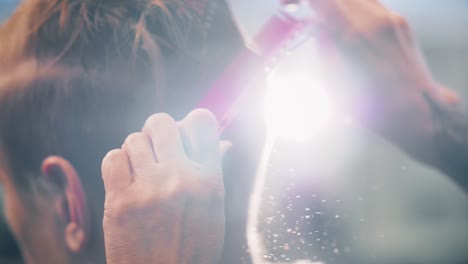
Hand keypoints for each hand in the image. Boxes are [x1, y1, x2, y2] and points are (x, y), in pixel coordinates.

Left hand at [101, 109, 229, 263]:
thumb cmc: (192, 248)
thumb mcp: (214, 210)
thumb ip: (215, 171)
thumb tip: (223, 142)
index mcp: (209, 180)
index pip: (201, 121)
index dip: (190, 121)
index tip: (183, 133)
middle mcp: (180, 179)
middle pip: (160, 122)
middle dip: (157, 131)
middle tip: (157, 148)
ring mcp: (148, 189)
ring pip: (133, 139)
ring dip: (136, 151)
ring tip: (141, 171)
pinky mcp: (119, 201)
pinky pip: (112, 158)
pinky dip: (117, 163)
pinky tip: (126, 178)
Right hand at [310, 0, 459, 162]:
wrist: (419, 113)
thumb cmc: (376, 109)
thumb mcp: (336, 85)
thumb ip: (325, 49)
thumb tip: (317, 29)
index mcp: (356, 35)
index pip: (323, 0)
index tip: (287, 3)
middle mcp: (376, 20)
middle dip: (317, 1)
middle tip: (299, 8)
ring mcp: (392, 18)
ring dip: (335, 4)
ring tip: (321, 17)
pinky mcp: (400, 22)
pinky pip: (369, 4)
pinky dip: (351, 8)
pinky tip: (344, 23)